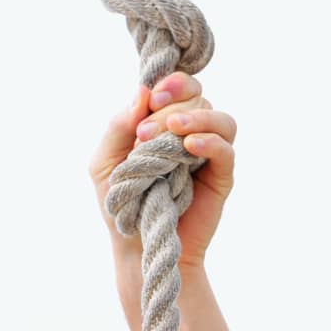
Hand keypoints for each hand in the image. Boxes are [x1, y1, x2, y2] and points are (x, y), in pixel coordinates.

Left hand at [88, 73, 236, 274]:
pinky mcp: (220, 177)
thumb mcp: (103, 162)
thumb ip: (117, 126)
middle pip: (197, 96)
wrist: (137, 247)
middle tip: (143, 134)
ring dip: (195, 117)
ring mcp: (207, 154)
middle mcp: (189, 132)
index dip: (170, 83)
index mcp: (163, 122)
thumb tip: (142, 92)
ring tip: (172, 130)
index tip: (152, 99)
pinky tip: (190, 146)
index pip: (178, 86)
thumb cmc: (121, 204)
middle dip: (170, 107)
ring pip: (219, 117)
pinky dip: (211, 141)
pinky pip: (227, 149)